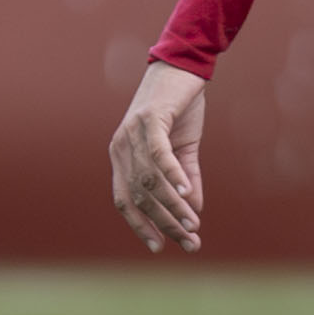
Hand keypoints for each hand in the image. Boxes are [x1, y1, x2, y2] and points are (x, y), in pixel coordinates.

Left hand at [110, 62, 209, 253]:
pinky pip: (159, 156)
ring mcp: (132, 134)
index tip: (158, 247)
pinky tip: (187, 194)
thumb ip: (186, 178)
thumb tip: (194, 210)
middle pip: (139, 195)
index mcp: (122, 156)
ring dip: (172, 206)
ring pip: (149, 181)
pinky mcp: (150, 120)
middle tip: (189, 242)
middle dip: (164, 223)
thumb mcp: (184, 148)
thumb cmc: (180, 107)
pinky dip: (173, 176)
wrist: (182, 67)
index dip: (139, 225)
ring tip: (192, 225)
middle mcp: (120, 148)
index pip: (124, 200)